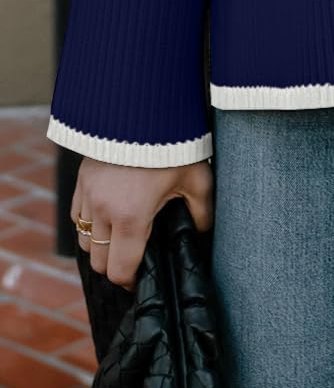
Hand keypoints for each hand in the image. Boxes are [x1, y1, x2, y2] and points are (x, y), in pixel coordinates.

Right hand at [71, 156, 214, 291]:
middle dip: (115, 266)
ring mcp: (88, 194)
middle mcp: (102, 209)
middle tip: (135, 259)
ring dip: (100, 245)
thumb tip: (202, 235)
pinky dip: (88, 223)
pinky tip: (110, 215)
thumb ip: (202, 213)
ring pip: (83, 240)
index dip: (131, 282)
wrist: (145, 106)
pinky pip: (76, 215)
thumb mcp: (198, 179)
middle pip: (98, 262)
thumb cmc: (176, 144)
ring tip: (123, 237)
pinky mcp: (81, 179)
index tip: (141, 280)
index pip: (120, 269)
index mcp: (132, 216)